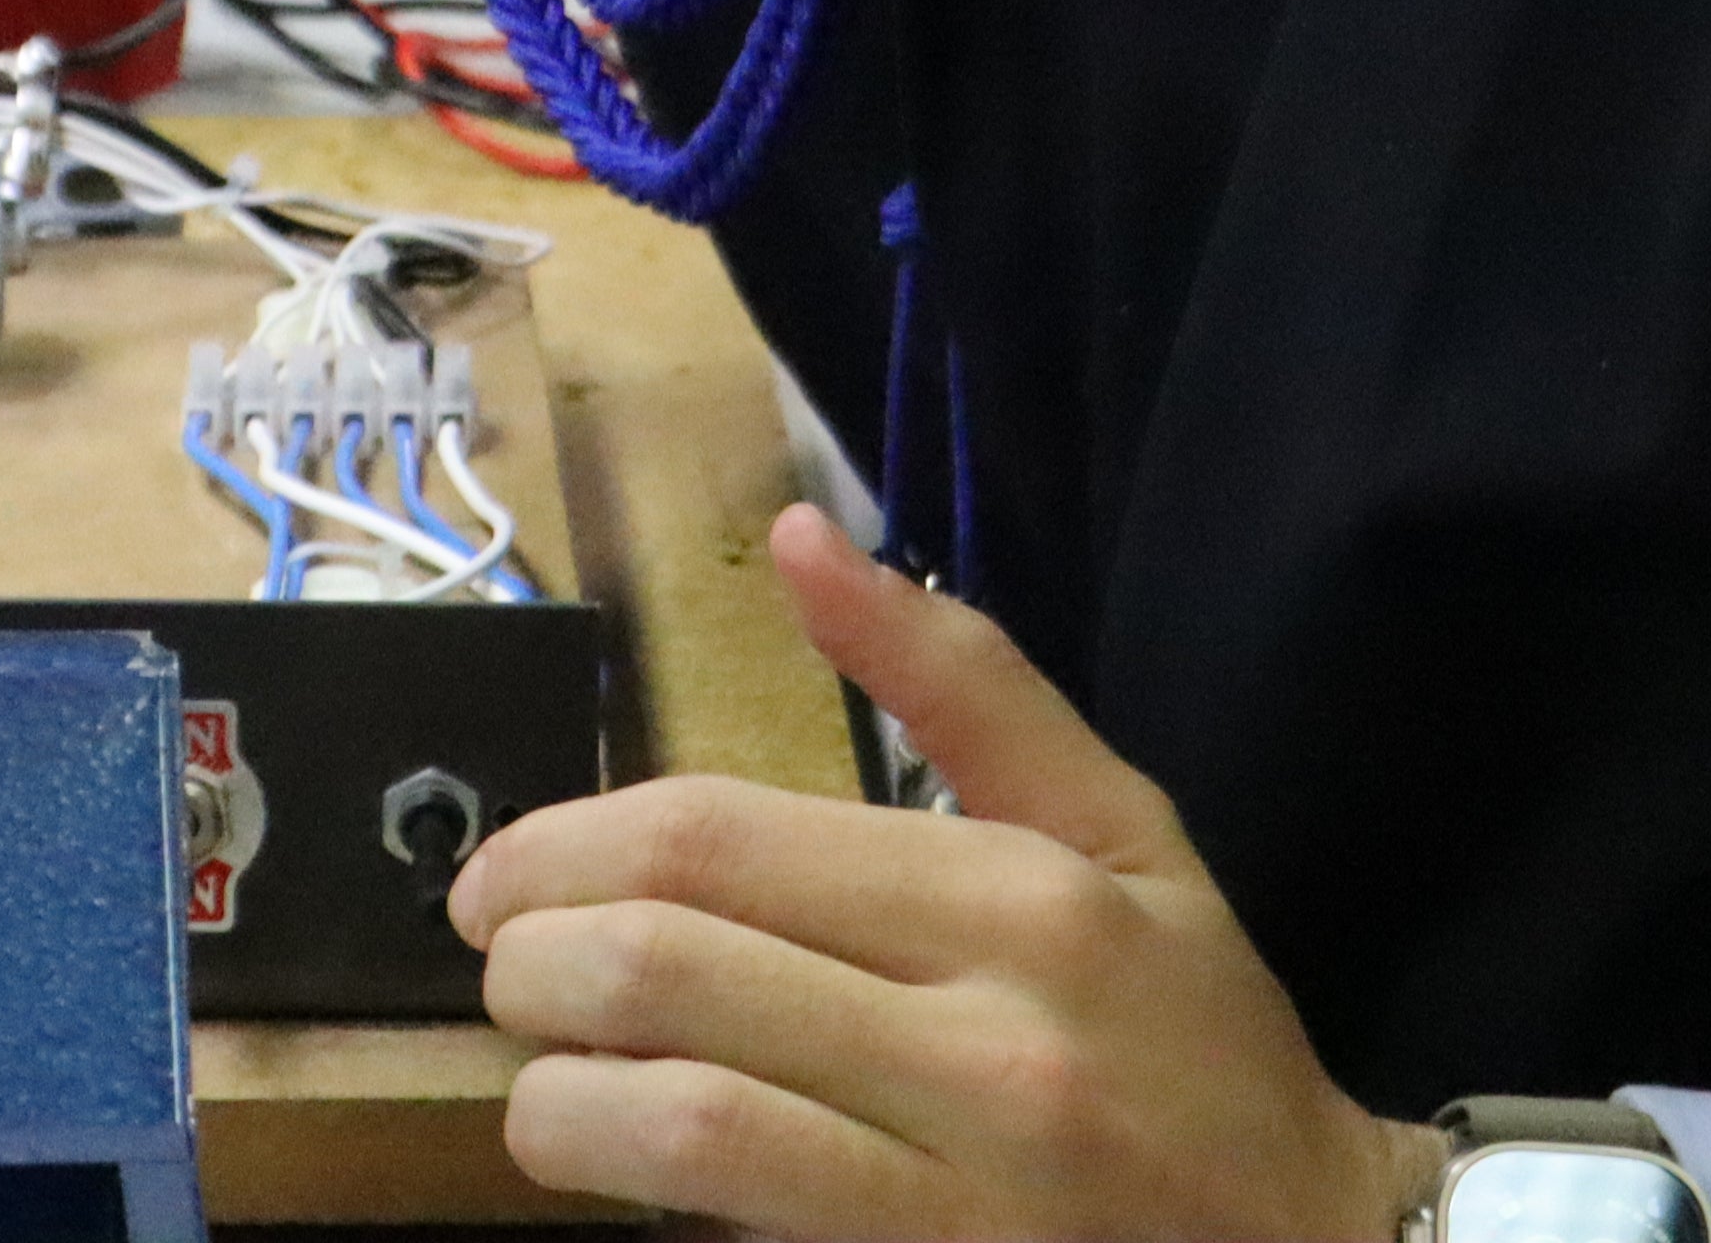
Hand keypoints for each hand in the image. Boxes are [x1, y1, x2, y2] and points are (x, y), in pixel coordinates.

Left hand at [449, 506, 1441, 1239]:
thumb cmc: (1207, 1046)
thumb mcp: (1125, 837)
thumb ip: (962, 687)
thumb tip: (803, 536)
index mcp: (1020, 901)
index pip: (713, 838)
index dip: (561, 846)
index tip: (502, 878)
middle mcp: (991, 1045)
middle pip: (664, 968)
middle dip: (528, 963)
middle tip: (505, 970)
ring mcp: (967, 1195)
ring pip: (677, 1121)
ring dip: (557, 1096)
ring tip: (544, 1078)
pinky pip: (742, 1226)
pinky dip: (645, 1194)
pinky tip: (628, 1168)